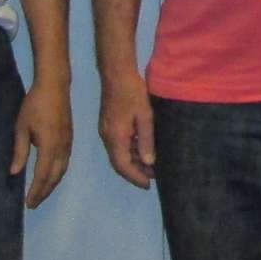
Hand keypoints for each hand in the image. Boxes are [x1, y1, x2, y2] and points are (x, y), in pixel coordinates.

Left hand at [11, 78, 73, 208]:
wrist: (54, 87)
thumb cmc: (34, 105)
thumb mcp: (21, 128)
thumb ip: (20, 151)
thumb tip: (14, 172)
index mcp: (48, 146)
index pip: (42, 175)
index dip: (35, 190)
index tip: (28, 202)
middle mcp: (61, 148)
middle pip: (54, 177)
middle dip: (44, 192)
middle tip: (34, 203)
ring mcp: (68, 144)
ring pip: (62, 171)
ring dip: (52, 184)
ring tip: (41, 193)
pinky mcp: (70, 139)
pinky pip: (65, 163)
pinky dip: (58, 174)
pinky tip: (51, 176)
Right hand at [98, 72, 157, 187]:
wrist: (116, 73)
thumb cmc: (133, 93)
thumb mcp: (145, 117)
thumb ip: (146, 140)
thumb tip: (149, 162)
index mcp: (115, 137)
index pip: (123, 166)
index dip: (135, 177)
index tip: (148, 185)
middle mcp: (107, 137)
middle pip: (119, 162)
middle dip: (135, 172)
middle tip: (154, 177)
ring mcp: (106, 130)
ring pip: (119, 153)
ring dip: (134, 161)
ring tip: (152, 165)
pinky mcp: (109, 124)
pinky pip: (118, 144)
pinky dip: (130, 150)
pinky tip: (143, 149)